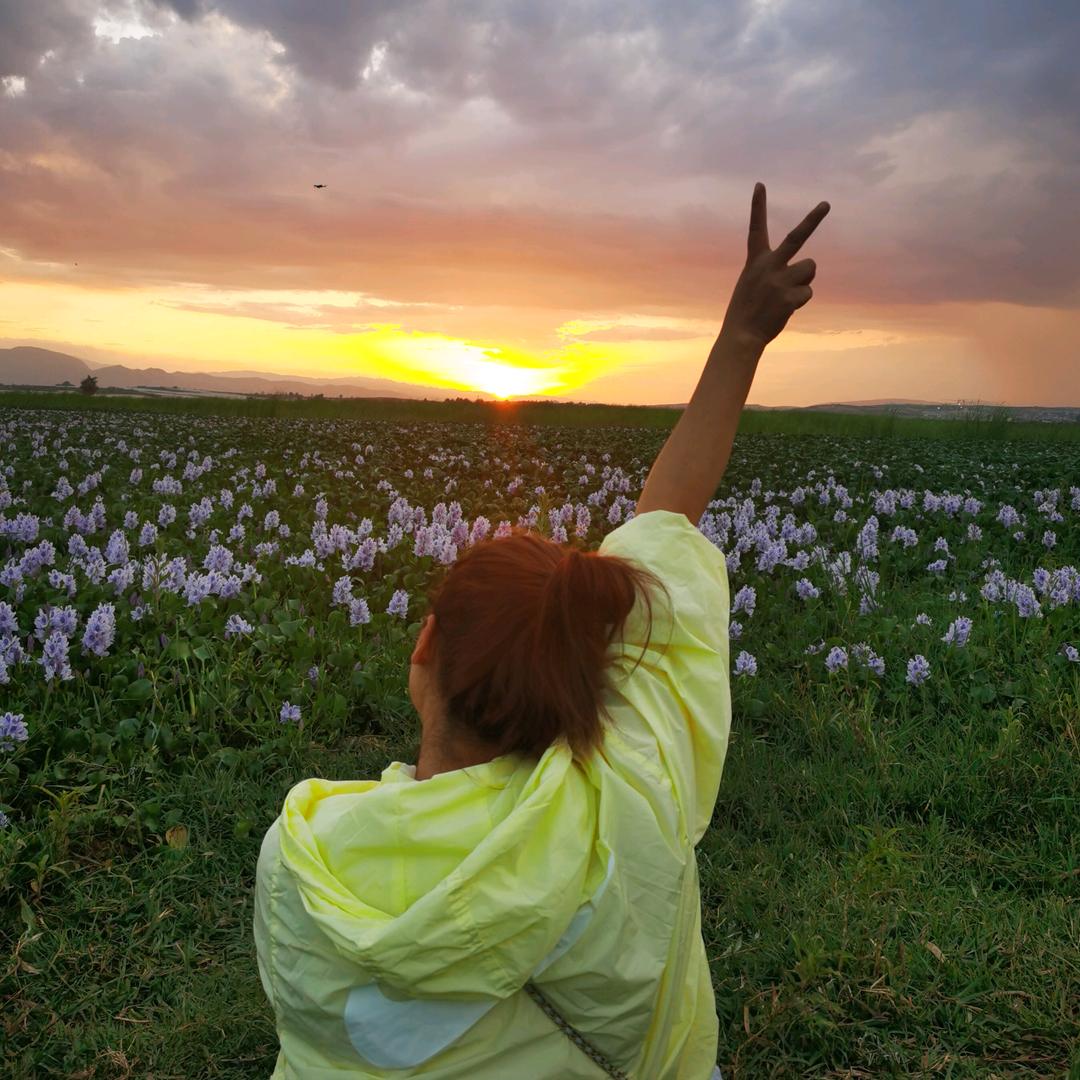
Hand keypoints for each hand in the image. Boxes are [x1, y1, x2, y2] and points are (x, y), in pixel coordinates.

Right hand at [719, 182, 829, 351]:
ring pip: (810, 269)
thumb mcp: (751, 284)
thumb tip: (808, 269)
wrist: (741, 336)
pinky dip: (800, 301)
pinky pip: (808, 293)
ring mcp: (780, 281)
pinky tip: (784, 309)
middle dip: (813, 219)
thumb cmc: (746, 310)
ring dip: (804, 281)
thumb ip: (774, 271)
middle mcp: (769, 266)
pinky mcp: (791, 297)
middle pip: (796, 237)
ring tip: (785, 296)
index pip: (756, 228)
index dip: (757, 206)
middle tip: (826, 204)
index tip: (760, 185)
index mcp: (755, 261)